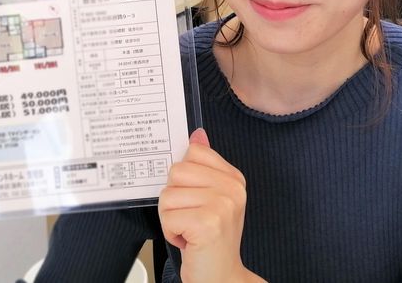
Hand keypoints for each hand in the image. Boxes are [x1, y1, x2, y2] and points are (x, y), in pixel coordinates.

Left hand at [158, 128, 262, 282]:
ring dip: (170, 217)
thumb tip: (198, 134)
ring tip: (189, 229)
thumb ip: (203, 165)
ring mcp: (222, 205)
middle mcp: (232, 188)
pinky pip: (168, 216)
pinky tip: (188, 240)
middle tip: (190, 217)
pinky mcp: (208, 223)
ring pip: (168, 195)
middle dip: (174, 199)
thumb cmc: (211, 240)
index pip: (193, 152)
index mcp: (234, 178)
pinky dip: (171, 232)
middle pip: (176, 171)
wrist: (221, 277)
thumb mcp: (209, 198)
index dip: (183, 178)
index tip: (194, 197)